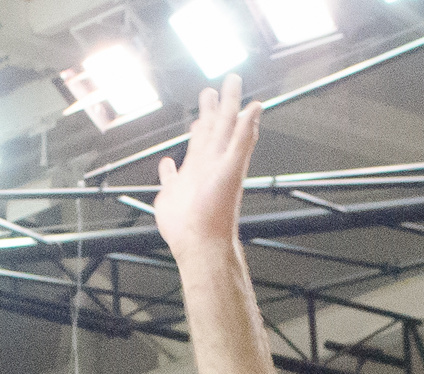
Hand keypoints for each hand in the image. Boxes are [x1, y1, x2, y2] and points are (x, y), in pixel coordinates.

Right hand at [155, 74, 259, 256]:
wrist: (200, 243)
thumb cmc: (217, 212)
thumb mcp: (232, 168)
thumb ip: (242, 137)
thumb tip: (256, 108)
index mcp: (221, 156)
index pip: (227, 120)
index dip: (229, 100)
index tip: (231, 79)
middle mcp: (208, 165)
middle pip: (211, 130)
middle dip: (212, 111)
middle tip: (211, 91)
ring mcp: (191, 180)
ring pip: (194, 150)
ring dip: (195, 135)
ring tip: (196, 121)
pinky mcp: (174, 195)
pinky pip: (170, 177)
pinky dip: (168, 170)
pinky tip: (168, 164)